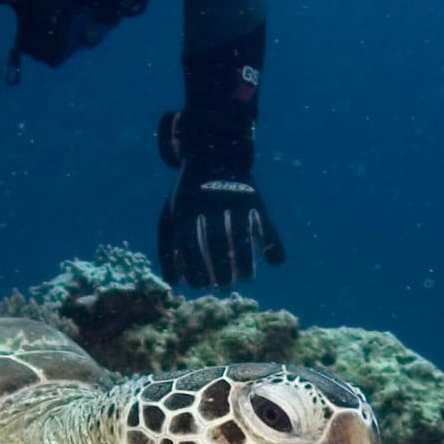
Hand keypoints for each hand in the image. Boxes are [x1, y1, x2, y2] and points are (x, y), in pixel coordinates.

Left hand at [159, 160, 284, 286]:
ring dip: (246, 261)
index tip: (201, 285)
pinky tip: (276, 261)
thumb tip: (173, 284)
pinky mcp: (253, 197)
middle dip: (222, 269)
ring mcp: (233, 199)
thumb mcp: (171, 215)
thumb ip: (168, 248)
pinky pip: (265, 223)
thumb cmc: (188, 196)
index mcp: (186, 209)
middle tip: (225, 289)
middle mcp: (210, 203)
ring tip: (247, 280)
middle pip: (217, 241)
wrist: (212, 154)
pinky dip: (273, 242)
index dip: (195, 268)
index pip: (189, 244)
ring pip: (242, 233)